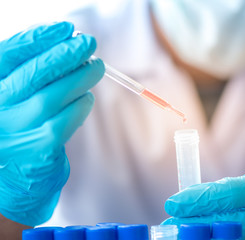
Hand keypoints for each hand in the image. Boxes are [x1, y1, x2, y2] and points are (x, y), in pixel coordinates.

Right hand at [0, 22, 104, 225]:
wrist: (15, 174)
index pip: (11, 55)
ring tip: (96, 66)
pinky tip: (87, 97)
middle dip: (66, 54)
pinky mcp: (37, 148)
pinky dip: (80, 106)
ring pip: (51, 97)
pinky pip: (64, 122)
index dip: (40, 38)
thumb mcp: (16, 94)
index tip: (66, 28)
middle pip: (33, 74)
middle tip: (90, 43)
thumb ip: (33, 71)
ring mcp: (15, 129)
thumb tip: (66, 42)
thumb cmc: (19, 123)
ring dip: (79, 78)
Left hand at [163, 173, 244, 238]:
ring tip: (179, 232)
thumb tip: (194, 198)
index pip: (228, 195)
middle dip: (193, 224)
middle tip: (169, 224)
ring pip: (228, 239)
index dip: (198, 200)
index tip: (174, 203)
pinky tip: (202, 237)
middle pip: (225, 223)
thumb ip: (230, 191)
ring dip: (201, 236)